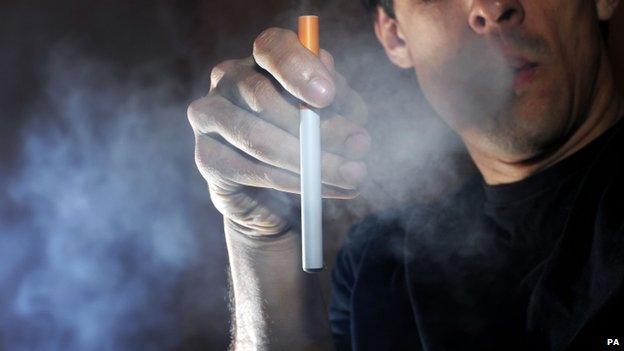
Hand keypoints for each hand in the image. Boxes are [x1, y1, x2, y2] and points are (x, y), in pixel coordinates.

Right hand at [187, 27, 370, 236]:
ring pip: (258, 137)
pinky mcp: (206, 156)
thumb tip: (342, 110)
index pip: (272, 46)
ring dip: (310, 159)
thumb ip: (340, 107)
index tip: (328, 96)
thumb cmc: (308, 141)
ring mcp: (209, 116)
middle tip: (359, 146)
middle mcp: (228, 78)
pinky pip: (252, 170)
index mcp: (261, 59)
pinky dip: (292, 182)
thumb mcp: (334, 118)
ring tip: (352, 175)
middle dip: (316, 126)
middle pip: (263, 95)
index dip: (299, 67)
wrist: (277, 195)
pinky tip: (319, 189)